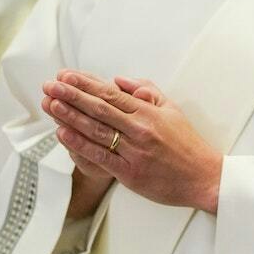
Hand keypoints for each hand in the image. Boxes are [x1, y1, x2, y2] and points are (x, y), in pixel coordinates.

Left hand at [42, 70, 223, 212]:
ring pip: (96, 130)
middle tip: (50, 85)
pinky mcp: (130, 173)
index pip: (111, 94)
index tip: (66, 76)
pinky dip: (80, 144)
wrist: (203, 177)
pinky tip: (64, 133)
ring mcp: (134, 151)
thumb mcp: (172, 109)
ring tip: (51, 104)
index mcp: (148, 112)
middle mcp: (140, 129)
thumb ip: (146, 91)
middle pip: (99, 108)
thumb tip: (119, 80)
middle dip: (71, 95)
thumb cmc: (188, 144)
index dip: (85, 84)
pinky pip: (100, 156)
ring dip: (70, 116)